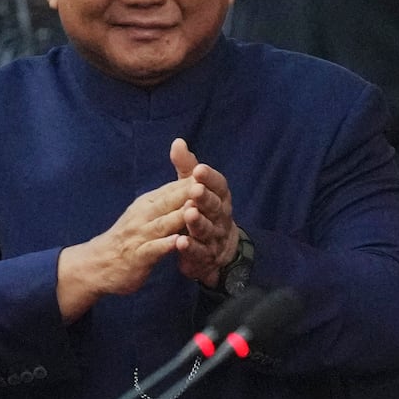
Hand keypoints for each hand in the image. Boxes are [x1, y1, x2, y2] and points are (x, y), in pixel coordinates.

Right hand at [56, 169, 199, 320]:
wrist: (98, 263)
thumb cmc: (128, 237)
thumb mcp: (146, 212)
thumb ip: (167, 199)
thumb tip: (189, 182)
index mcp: (149, 202)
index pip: (174, 188)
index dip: (194, 181)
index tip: (213, 173)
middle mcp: (144, 214)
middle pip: (171, 201)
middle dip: (190, 193)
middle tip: (210, 185)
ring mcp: (140, 235)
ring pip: (164, 223)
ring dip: (181, 216)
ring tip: (197, 209)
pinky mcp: (139, 256)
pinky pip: (154, 248)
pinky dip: (166, 244)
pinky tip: (180, 241)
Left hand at [168, 138, 239, 286]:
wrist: (216, 251)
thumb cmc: (204, 212)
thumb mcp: (195, 188)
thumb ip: (186, 167)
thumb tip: (177, 141)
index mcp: (221, 198)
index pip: (219, 185)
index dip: (210, 178)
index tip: (199, 169)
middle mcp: (221, 217)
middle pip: (215, 207)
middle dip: (206, 198)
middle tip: (195, 190)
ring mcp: (214, 238)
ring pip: (207, 229)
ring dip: (199, 222)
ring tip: (189, 213)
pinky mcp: (205, 257)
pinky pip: (199, 252)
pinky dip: (191, 248)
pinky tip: (180, 242)